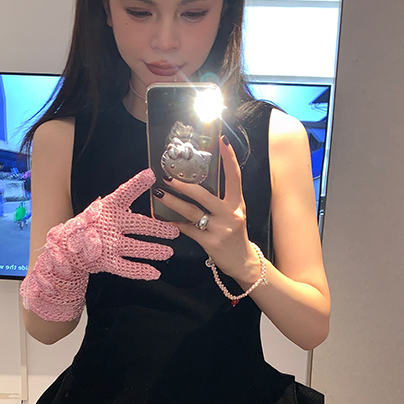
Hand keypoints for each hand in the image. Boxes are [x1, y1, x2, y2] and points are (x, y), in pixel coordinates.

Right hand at [21, 168, 179, 321]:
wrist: (67, 245)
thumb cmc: (91, 224)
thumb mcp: (105, 207)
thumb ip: (125, 198)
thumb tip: (150, 179)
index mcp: (109, 208)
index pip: (124, 193)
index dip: (137, 184)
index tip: (151, 176)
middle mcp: (110, 225)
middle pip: (139, 225)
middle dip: (159, 229)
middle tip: (174, 232)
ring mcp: (108, 244)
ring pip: (137, 248)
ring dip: (155, 250)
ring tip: (168, 252)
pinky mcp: (107, 262)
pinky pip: (127, 268)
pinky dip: (142, 271)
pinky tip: (154, 272)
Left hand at [155, 136, 259, 284]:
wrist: (243, 263)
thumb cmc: (234, 236)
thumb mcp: (234, 215)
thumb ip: (220, 201)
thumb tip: (197, 184)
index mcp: (237, 204)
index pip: (234, 177)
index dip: (229, 158)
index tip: (222, 140)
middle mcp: (231, 214)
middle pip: (205, 195)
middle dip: (184, 185)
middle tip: (168, 177)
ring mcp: (220, 229)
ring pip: (193, 212)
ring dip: (173, 202)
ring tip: (160, 193)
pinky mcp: (211, 243)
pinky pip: (188, 230)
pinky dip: (174, 223)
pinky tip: (162, 219)